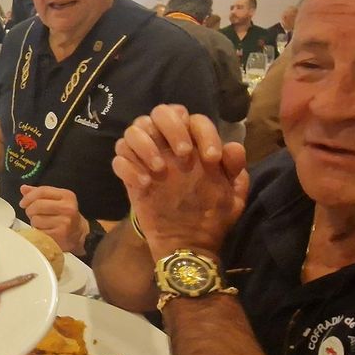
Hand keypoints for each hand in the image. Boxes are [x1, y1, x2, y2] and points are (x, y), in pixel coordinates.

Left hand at [19, 185, 86, 255]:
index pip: (42, 191)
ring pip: (36, 219)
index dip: (29, 197)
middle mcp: (67, 208)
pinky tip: (44, 230)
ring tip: (41, 223)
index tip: (23, 203)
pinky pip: (39, 231)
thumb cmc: (64, 215)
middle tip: (31, 214)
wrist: (78, 233)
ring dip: (34, 222)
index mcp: (67, 195)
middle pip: (37, 205)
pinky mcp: (59, 235)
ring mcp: (64, 222)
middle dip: (30, 210)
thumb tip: (24, 188)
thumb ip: (40, 193)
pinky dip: (38, 231)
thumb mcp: (56, 200)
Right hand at [112, 104, 248, 256]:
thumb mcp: (232, 197)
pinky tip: (145, 185)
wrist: (186, 242)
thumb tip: (233, 148)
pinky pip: (119, 158)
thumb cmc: (210, 216)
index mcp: (194, 144)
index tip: (211, 159)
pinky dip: (128, 167)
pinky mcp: (129, 175)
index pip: (195, 120)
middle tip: (184, 155)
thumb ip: (235, 170)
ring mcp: (146, 157)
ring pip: (133, 130)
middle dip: (172, 128)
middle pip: (161, 112)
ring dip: (145, 145)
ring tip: (159, 169)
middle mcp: (168, 144)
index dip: (204, 133)